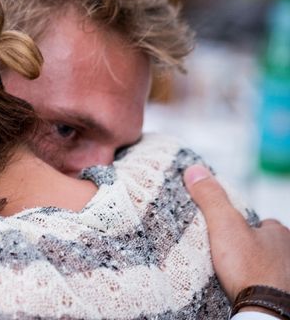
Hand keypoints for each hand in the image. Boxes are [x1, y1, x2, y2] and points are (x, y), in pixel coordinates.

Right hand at [184, 164, 289, 301]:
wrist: (264, 309)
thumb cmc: (249, 267)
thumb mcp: (224, 225)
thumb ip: (211, 198)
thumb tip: (194, 169)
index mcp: (279, 233)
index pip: (262, 223)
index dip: (244, 226)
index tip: (229, 232)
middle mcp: (289, 253)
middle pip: (266, 245)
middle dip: (251, 248)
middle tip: (230, 254)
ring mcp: (288, 276)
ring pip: (270, 265)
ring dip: (255, 267)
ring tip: (235, 273)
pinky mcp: (283, 295)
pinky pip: (268, 284)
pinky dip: (258, 284)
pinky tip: (245, 288)